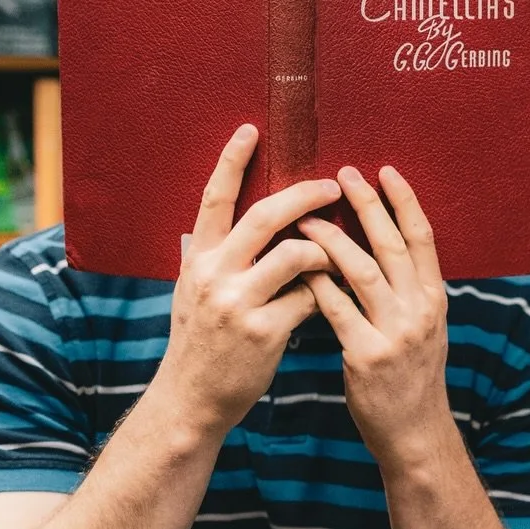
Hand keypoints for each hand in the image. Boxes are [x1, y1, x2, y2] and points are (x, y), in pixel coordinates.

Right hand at [154, 125, 339, 439]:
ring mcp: (237, 303)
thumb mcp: (194, 292)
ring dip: (325, 250)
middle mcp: (212, 274)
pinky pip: (309, 297)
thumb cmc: (201, 342)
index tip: (250, 129)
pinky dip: (325, 293)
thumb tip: (249, 221)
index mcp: (197, 258)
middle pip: (264, 216)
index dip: (231, 162)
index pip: (213, 199)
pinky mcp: (263, 331)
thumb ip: (218, 257)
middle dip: (304, 196)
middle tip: (334, 187)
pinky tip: (331, 298)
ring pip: (296, 255)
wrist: (191, 399)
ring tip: (339, 255)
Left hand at [298, 166, 450, 470]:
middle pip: (393, 245)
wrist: (414, 432)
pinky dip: (317, 284)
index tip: (386, 170)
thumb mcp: (424, 329)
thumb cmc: (410, 377)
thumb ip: (407, 291)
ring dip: (333, 239)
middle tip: (344, 174)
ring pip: (363, 271)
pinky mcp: (368, 355)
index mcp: (434, 299)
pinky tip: (298, 267)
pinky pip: (337, 309)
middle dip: (368, 205)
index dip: (405, 201)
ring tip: (307, 217)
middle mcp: (420, 310)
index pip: (423, 238)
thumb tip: (385, 250)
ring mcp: (396, 333)